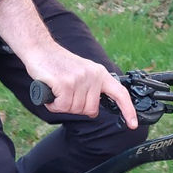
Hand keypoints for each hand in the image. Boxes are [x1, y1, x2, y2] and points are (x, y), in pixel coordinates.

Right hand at [0, 0, 138, 127]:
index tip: (133, 124)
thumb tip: (94, 110)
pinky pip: (62, 107)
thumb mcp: (82, 72)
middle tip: (65, 94)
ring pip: (74, 110)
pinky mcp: (64, 83)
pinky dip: (53, 106)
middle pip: (90, 110)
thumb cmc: (58, 64)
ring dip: (62, 106)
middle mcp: (92, 76)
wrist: (40, 49)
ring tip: (56, 90)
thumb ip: (92, 88)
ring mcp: (79, 79)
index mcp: (99, 73)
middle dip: (76, 108)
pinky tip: (50, 93)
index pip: (120, 93)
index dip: (128, 110)